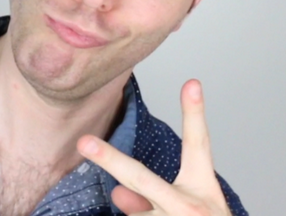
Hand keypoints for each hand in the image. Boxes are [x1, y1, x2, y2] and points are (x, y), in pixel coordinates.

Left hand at [77, 79, 231, 215]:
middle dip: (109, 159)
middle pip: (140, 178)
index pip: (198, 145)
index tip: (191, 82)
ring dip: (138, 212)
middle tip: (84, 141)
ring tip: (159, 213)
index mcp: (201, 190)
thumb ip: (153, 195)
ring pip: (132, 211)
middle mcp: (187, 206)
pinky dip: (136, 214)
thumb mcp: (189, 207)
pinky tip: (145, 211)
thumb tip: (116, 195)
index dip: (194, 113)